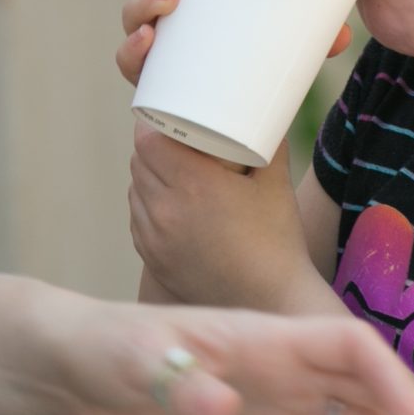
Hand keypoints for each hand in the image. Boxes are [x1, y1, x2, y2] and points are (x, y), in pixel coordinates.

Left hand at [54, 296, 413, 414]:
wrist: (78, 367)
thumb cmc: (106, 346)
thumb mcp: (137, 363)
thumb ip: (182, 384)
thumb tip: (226, 409)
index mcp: (265, 337)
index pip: (349, 347)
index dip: (391, 380)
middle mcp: (283, 365)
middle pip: (366, 385)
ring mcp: (274, 397)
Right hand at [116, 0, 351, 86]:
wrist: (223, 125)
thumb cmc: (246, 60)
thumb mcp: (279, 38)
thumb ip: (310, 33)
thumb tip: (345, 33)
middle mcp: (160, 7)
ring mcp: (151, 41)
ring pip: (133, 11)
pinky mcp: (148, 79)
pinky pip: (129, 61)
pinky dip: (132, 49)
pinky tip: (146, 41)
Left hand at [129, 126, 316, 312]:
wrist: (270, 299)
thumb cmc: (278, 239)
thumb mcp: (275, 181)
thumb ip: (270, 142)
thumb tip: (267, 115)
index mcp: (193, 183)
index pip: (147, 141)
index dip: (152, 125)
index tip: (165, 119)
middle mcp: (166, 209)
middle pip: (139, 163)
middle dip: (152, 149)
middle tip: (173, 142)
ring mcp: (155, 238)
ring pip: (135, 192)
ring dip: (148, 178)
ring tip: (170, 174)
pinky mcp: (153, 260)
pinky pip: (139, 221)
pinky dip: (148, 208)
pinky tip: (168, 206)